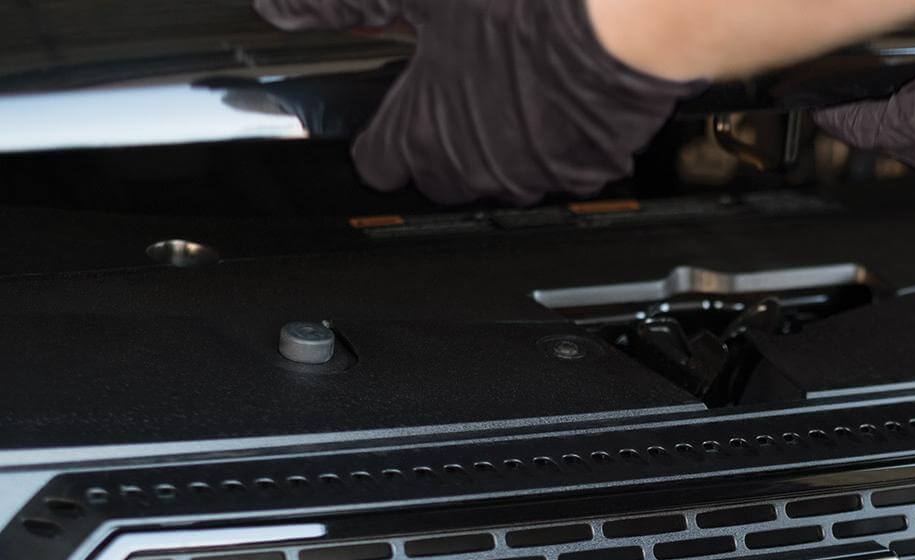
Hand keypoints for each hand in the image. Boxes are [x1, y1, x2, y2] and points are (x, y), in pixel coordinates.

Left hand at [255, 0, 705, 204]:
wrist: (624, 14)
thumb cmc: (527, 1)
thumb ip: (342, 0)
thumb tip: (282, 7)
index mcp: (428, 129)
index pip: (381, 165)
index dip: (382, 136)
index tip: (389, 116)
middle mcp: (482, 165)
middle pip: (445, 178)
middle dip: (447, 141)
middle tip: (461, 85)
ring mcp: (543, 170)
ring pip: (508, 171)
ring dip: (507, 137)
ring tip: (517, 79)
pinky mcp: (597, 161)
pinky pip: (568, 161)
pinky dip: (562, 132)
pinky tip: (566, 87)